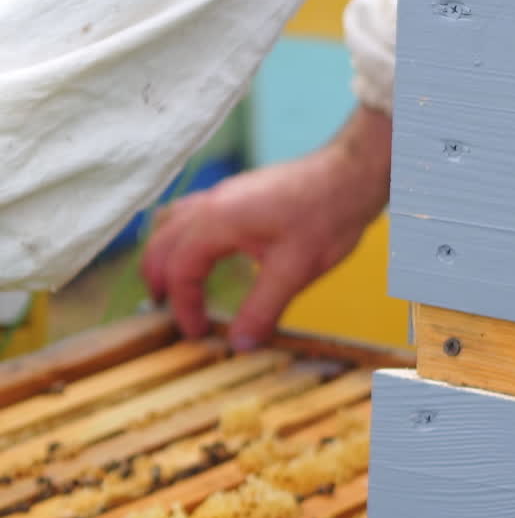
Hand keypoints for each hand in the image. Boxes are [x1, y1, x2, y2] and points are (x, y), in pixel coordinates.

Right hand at [141, 105, 391, 349]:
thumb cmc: (326, 215)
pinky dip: (183, 238)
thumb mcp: (295, 271)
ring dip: (167, 255)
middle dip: (160, 280)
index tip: (197, 334)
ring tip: (175, 286)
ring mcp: (225, 192)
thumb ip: (262, 309)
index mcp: (218, 220)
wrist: (352, 173)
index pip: (180, 270)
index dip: (184, 307)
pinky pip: (193, 212)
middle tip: (169, 313)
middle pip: (162, 242)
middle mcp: (213, 201)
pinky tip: (203, 254)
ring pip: (172, 223)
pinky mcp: (239, 191)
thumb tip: (239, 344)